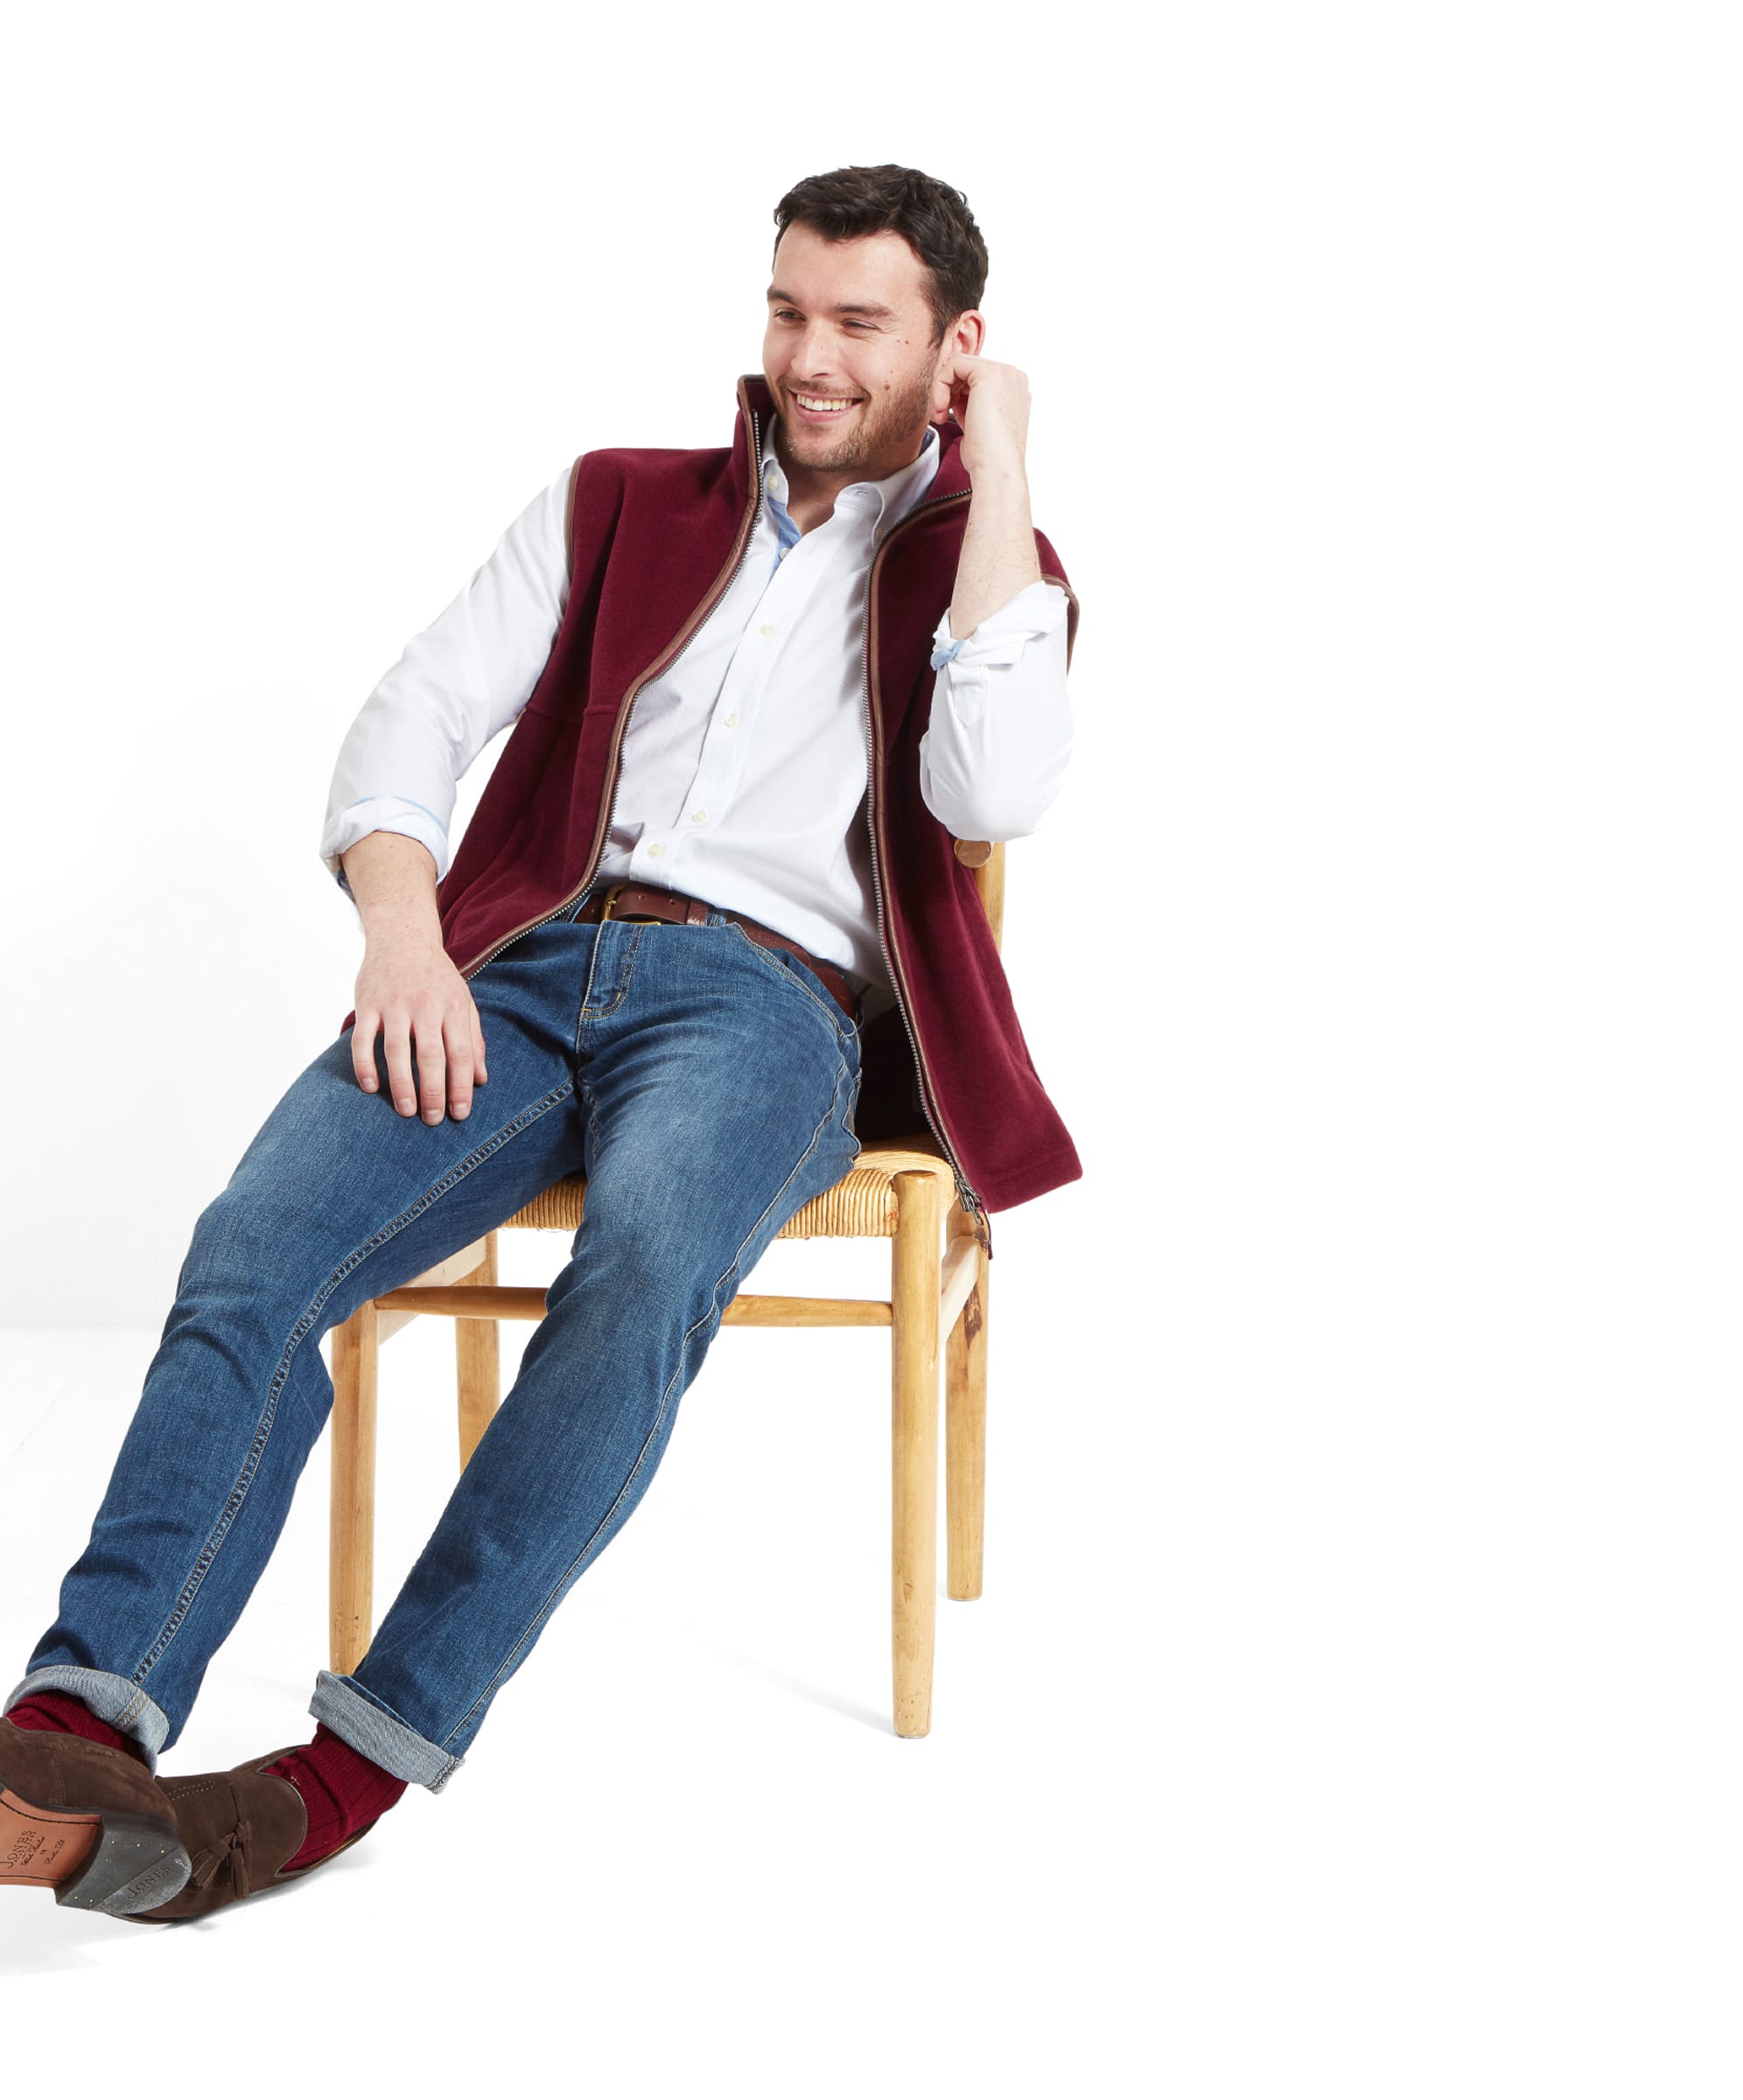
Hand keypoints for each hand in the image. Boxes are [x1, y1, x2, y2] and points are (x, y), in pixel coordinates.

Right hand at [352, 934, 488, 1122]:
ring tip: (407, 1111)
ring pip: (397, 1050)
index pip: (461, 1053)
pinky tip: (371, 1087)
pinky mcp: (367, 1004)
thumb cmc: (436, 978)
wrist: (402, 937)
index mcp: (452, 1007)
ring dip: (402, 1084)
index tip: (460, 1114)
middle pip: (431, 1055)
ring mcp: (394, 1005)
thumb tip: (481, 1079)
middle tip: (432, 1120)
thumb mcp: (463, 1002)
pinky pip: (363, 1039)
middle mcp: (425, 1006)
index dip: (461, 1086)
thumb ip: (473, 1039)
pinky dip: (365, 1064)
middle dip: (434, 1092)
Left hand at [930, 355, 1030, 482]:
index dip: (955, 393)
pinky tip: (941, 409)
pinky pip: (953, 364)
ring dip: (941, 389)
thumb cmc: (986, 458)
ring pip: (958, 364)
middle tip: (940, 416)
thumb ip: (969, 405)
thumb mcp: (977, 424)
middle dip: (947, 390)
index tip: (948, 417)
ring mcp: (1004, 373)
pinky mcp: (988, 373)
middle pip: (967, 368)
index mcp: (1014, 390)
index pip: (975, 377)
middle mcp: (1013, 377)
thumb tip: (952, 396)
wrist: (997, 471)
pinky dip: (940, 384)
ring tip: (940, 415)